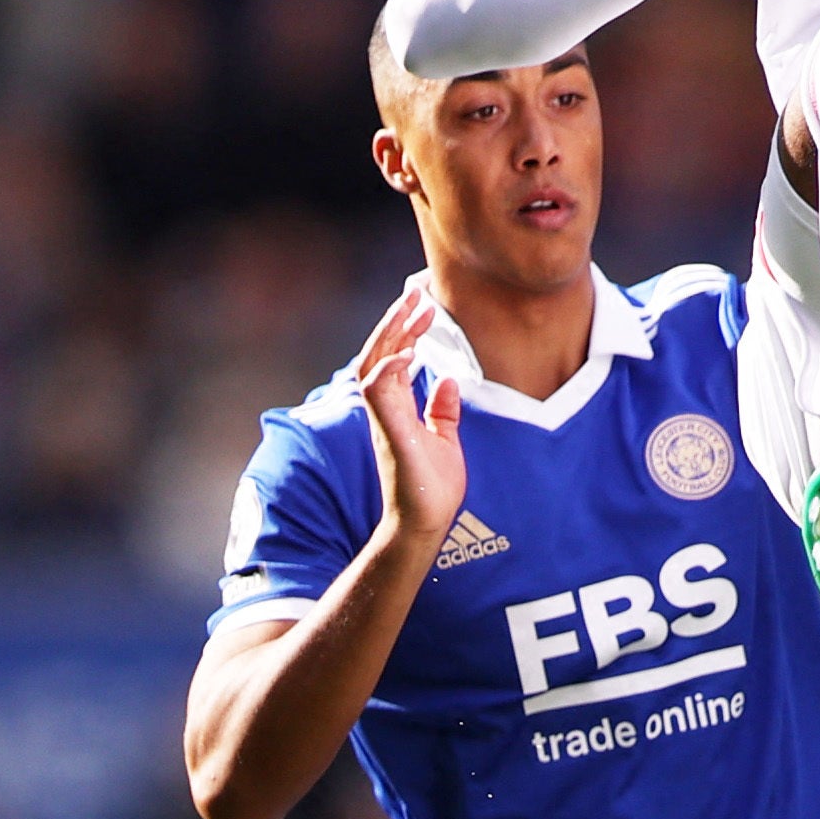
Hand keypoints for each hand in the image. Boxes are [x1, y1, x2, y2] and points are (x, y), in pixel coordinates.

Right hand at [351, 277, 466, 554]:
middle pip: (378, 353)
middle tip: (417, 294)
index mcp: (395, 408)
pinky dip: (390, 370)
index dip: (405, 329)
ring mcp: (383, 421)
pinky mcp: (390, 434)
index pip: (392, 358)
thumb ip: (441, 411)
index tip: (426, 306)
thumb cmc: (431, 489)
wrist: (424, 525)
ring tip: (412, 309)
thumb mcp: (444, 440)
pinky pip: (378, 393)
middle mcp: (383, 410)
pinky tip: (409, 352)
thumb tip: (446, 380)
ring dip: (391, 335)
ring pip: (373, 364)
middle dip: (396, 321)